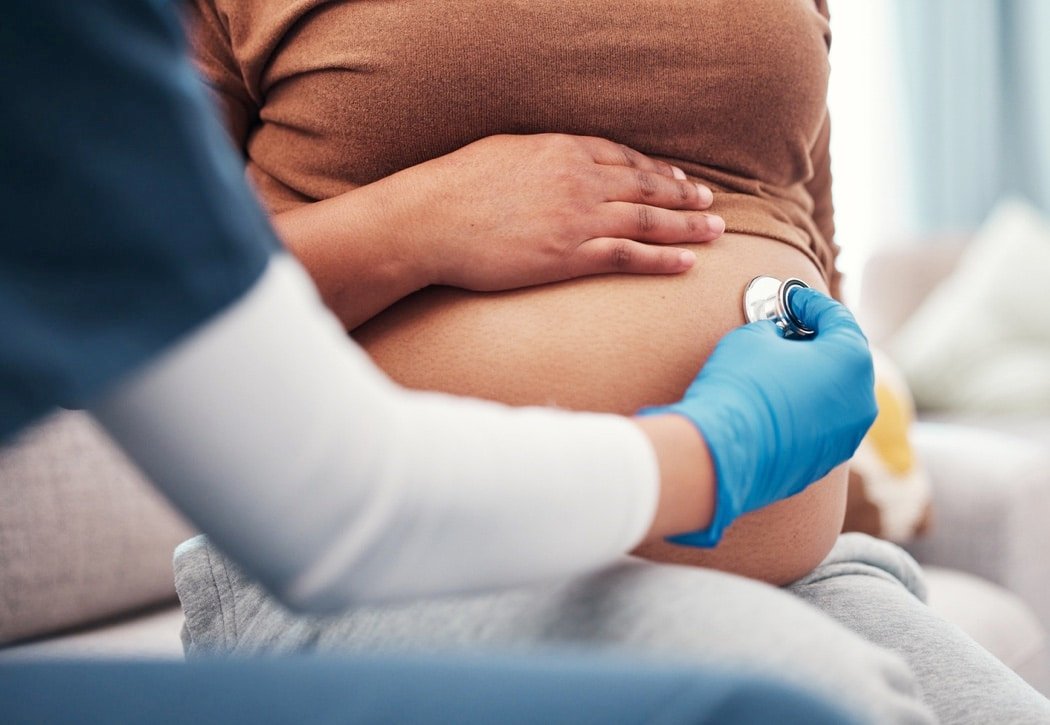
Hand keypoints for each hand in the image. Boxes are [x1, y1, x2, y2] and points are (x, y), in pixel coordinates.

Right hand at [373, 133, 723, 289]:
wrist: (431, 220)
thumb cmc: (454, 186)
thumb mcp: (503, 152)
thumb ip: (540, 156)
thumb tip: (556, 161)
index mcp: (562, 150)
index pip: (623, 158)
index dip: (655, 170)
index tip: (676, 178)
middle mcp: (579, 180)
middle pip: (645, 187)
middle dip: (683, 195)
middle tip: (710, 202)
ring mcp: (577, 218)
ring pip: (647, 221)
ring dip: (686, 227)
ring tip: (715, 232)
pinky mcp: (569, 256)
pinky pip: (628, 256)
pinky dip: (662, 260)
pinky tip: (686, 263)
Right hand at [639, 288, 876, 545]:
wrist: (722, 454)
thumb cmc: (740, 386)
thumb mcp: (754, 336)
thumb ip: (777, 330)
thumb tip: (778, 338)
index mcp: (852, 360)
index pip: (837, 318)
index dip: (809, 303)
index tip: (791, 298)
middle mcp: (862, 400)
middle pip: (843, 358)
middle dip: (816, 340)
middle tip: (788, 328)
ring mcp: (847, 436)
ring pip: (835, 394)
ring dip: (812, 376)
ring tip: (779, 366)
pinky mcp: (825, 461)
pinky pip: (820, 423)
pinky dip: (803, 407)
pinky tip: (775, 400)